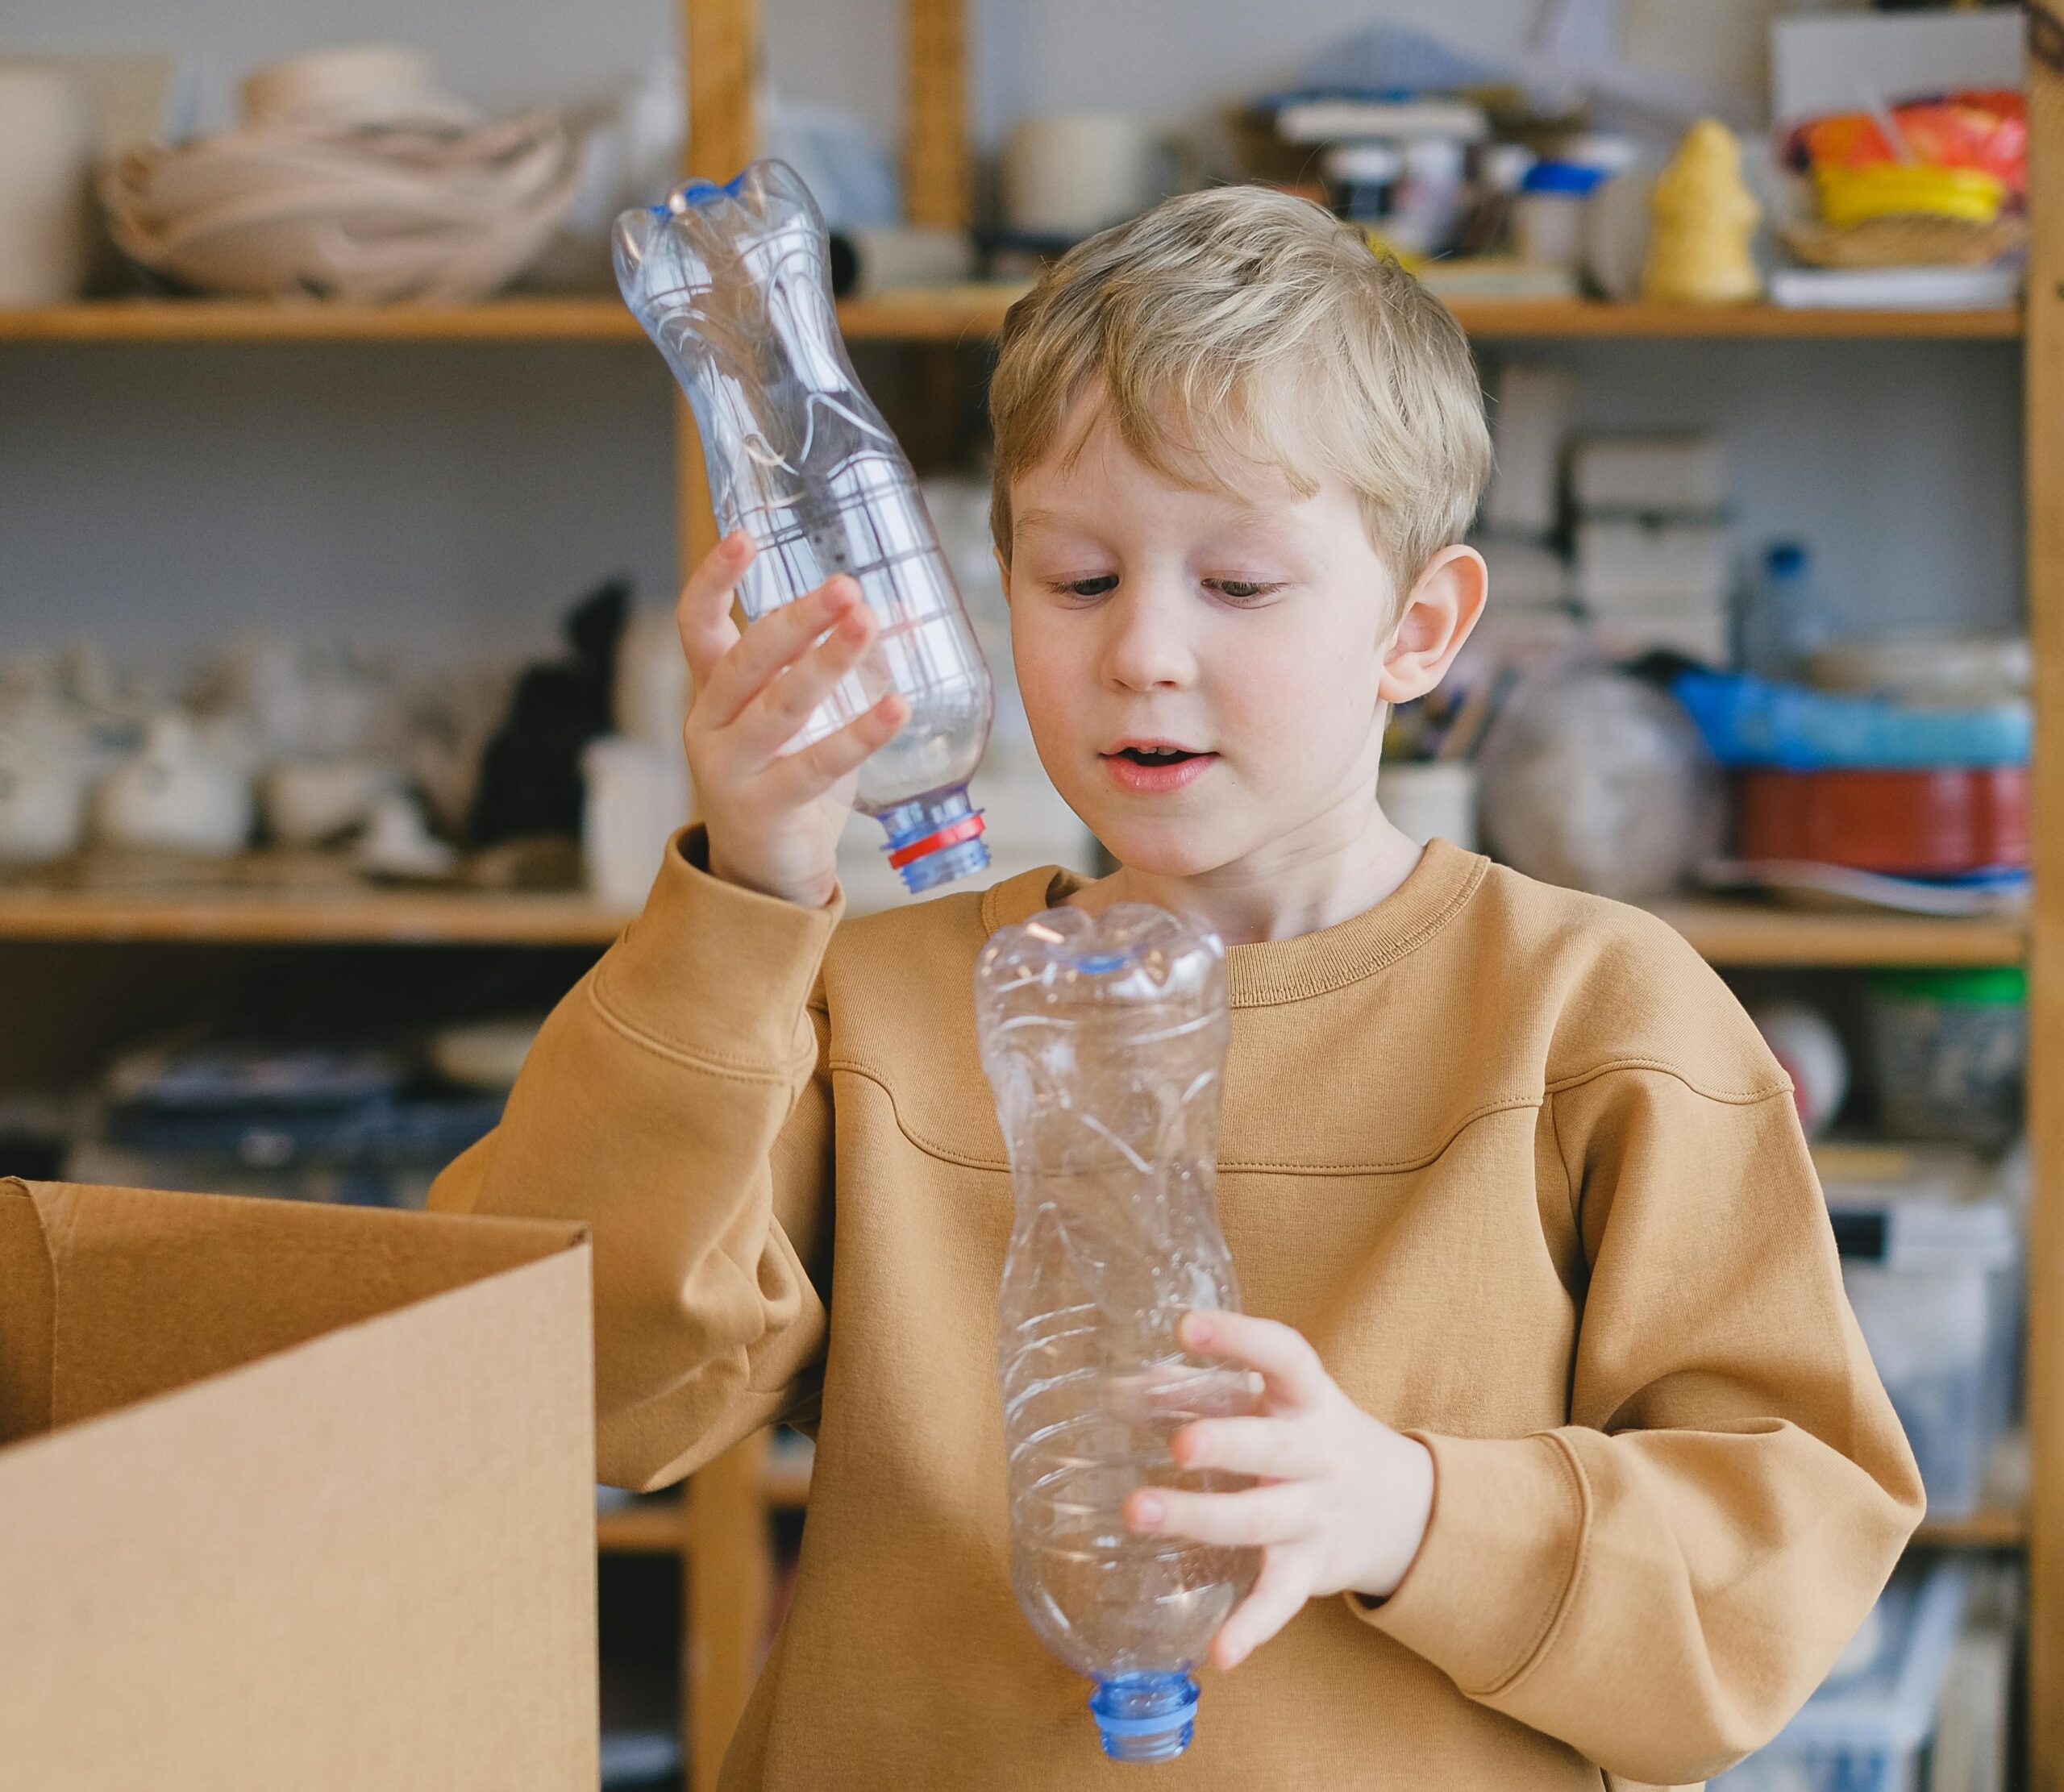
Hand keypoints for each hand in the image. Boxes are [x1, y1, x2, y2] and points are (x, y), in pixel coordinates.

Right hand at [676, 531, 907, 907]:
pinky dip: (858, 734)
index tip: (744, 536)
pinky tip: (897, 708)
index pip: (696, 624)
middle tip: (844, 587)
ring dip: (826, 662)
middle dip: (796, 619)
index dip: (714, 579)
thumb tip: (900, 611)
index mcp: (714, 692)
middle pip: (747, 658)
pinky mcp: (764, 807)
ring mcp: (731, 768)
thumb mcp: (808, 718)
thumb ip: (844, 666)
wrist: (768, 874)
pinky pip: (815, 764)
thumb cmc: (789, 781)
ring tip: (867, 624)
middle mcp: (712, 724)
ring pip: (779, 705)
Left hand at [1124, 1309, 1433, 1671]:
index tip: (1187, 1325)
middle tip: (1177, 1443)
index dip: (1240, 1338)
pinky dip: (1252, 1628)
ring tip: (1137, 1514)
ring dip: (1199, 1518)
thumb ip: (1198, 1393)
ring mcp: (1316, 1515)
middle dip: (1227, 1444)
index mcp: (1309, 1399)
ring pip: (1260, 1520)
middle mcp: (1318, 1454)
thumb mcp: (1272, 1402)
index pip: (1285, 1357)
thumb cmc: (1306, 1436)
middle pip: (1274, 1447)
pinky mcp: (1311, 1570)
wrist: (1399, 1506)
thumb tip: (1112, 1390)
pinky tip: (1219, 1653)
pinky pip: (1280, 1600)